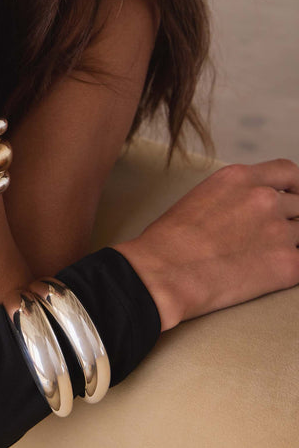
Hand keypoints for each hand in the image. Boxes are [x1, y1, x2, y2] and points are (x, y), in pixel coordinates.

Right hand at [113, 158, 298, 330]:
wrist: (162, 274)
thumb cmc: (165, 245)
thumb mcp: (196, 200)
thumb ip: (229, 200)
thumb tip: (241, 215)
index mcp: (239, 179)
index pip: (287, 173)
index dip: (295, 187)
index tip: (295, 197)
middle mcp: (264, 198)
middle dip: (288, 221)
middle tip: (268, 238)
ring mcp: (278, 230)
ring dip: (287, 246)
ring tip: (259, 260)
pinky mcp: (286, 264)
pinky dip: (290, 267)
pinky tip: (271, 274)